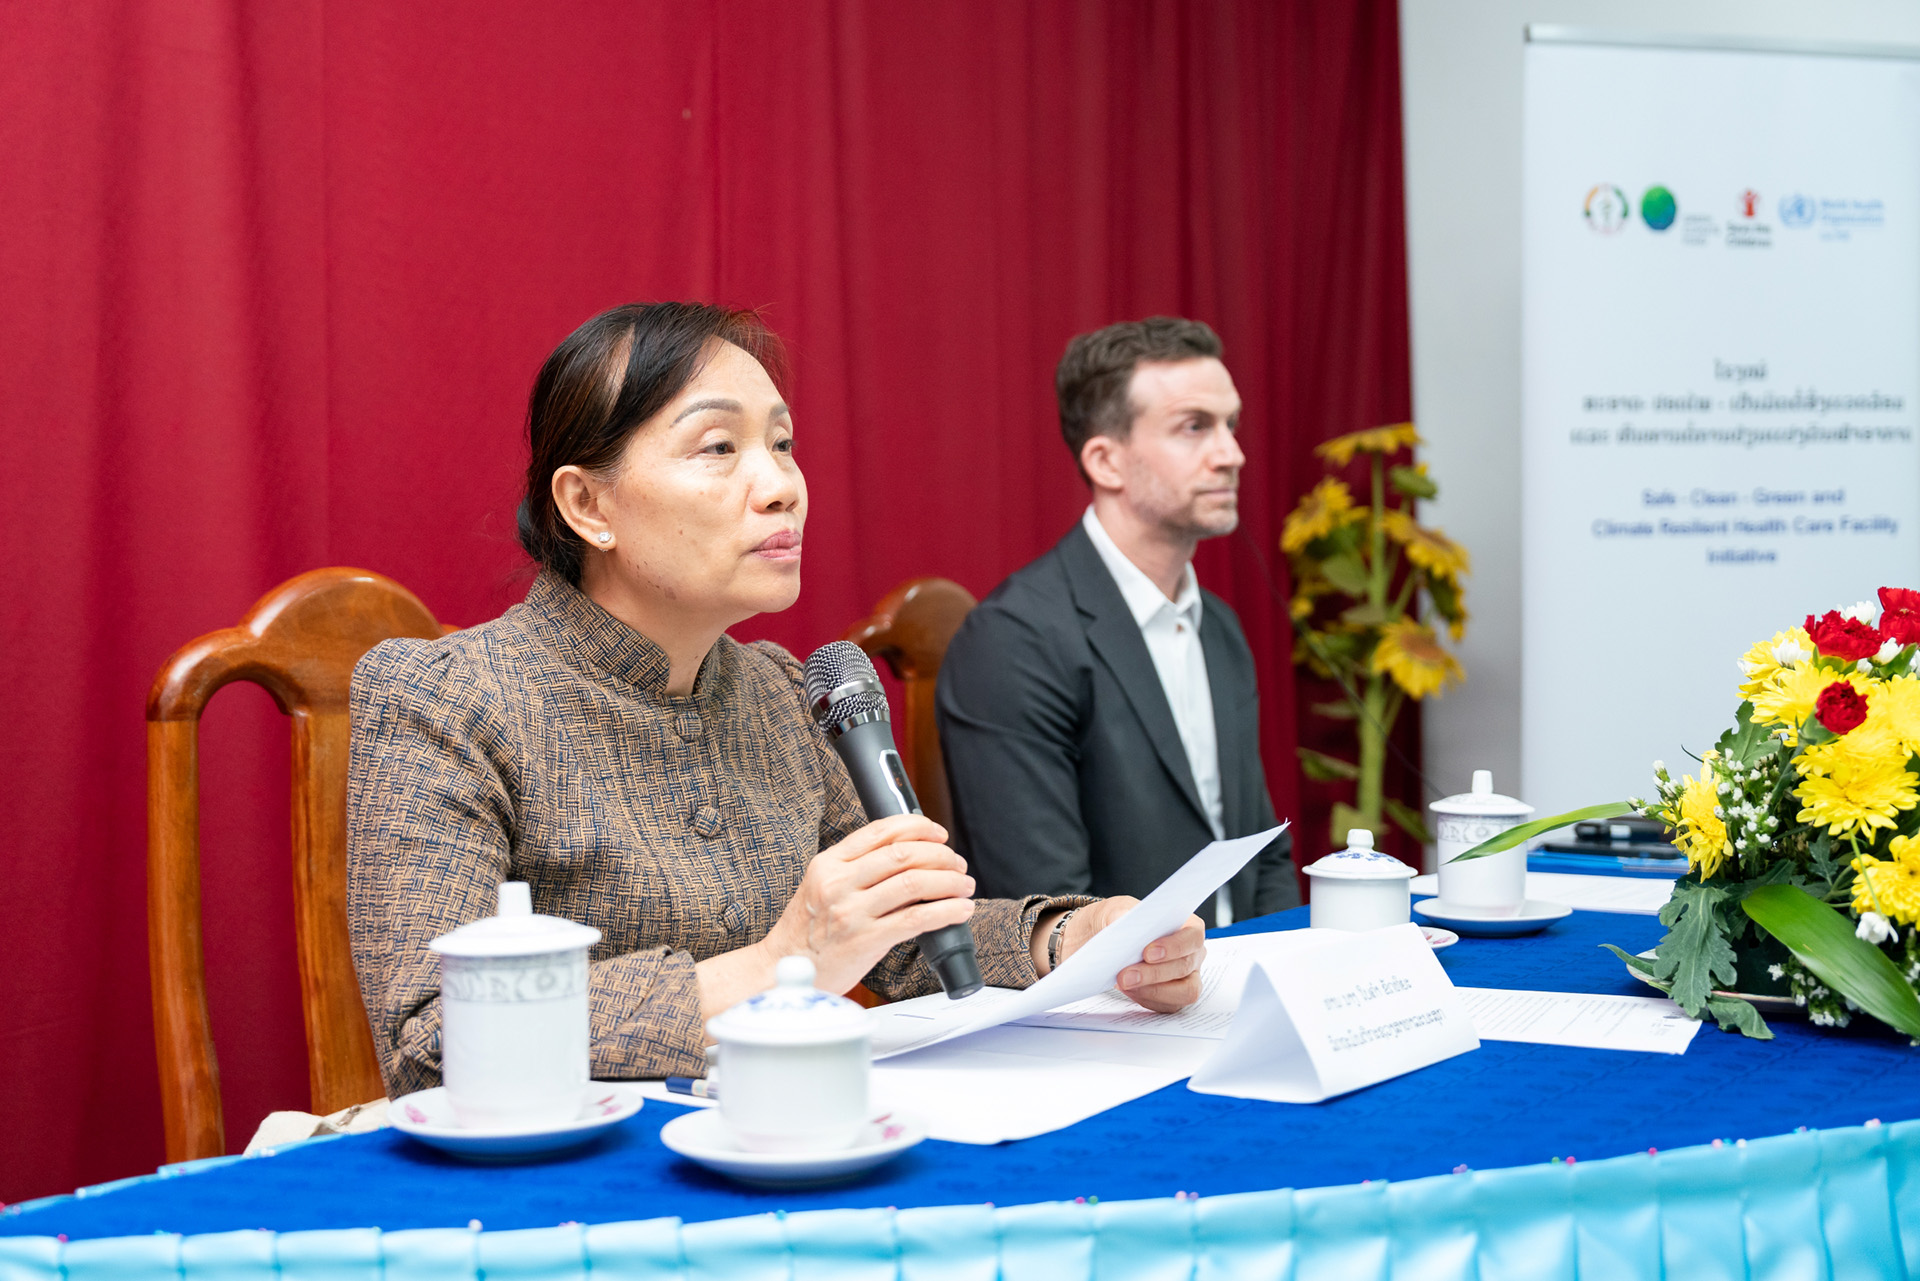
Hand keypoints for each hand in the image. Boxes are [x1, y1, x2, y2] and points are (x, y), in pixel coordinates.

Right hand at [757, 814, 974, 996]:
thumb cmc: (808, 931)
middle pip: (903, 854)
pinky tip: (960, 910)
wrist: (781, 969)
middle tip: (957, 864)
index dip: (918, 827)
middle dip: (941, 855)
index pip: (881, 831)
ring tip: (964, 885)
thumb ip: (857, 869)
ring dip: (949, 881)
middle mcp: (838, 882)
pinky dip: (947, 911)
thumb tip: (910, 856)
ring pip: (914, 882)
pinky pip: (917, 919)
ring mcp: (851, 911)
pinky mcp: (865, 940)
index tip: (938, 834)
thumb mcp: (822, 886)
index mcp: (829, 863)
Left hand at [1037, 897, 1206, 1013]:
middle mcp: (1193, 953)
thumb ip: (1120, 914)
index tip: (1148, 953)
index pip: (1193, 936)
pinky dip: (1147, 999)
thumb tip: (1122, 924)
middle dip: (1154, 974)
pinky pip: (1168, 1005)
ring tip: (1124, 984)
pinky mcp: (1175, 996)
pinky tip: (1128, 990)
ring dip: (1153, 991)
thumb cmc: (1121, 920)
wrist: (1108, 940)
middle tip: (1125, 976)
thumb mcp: (1115, 909)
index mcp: (1188, 926)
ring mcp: (1187, 977)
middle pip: (1185, 967)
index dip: (1175, 946)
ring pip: (1183, 992)